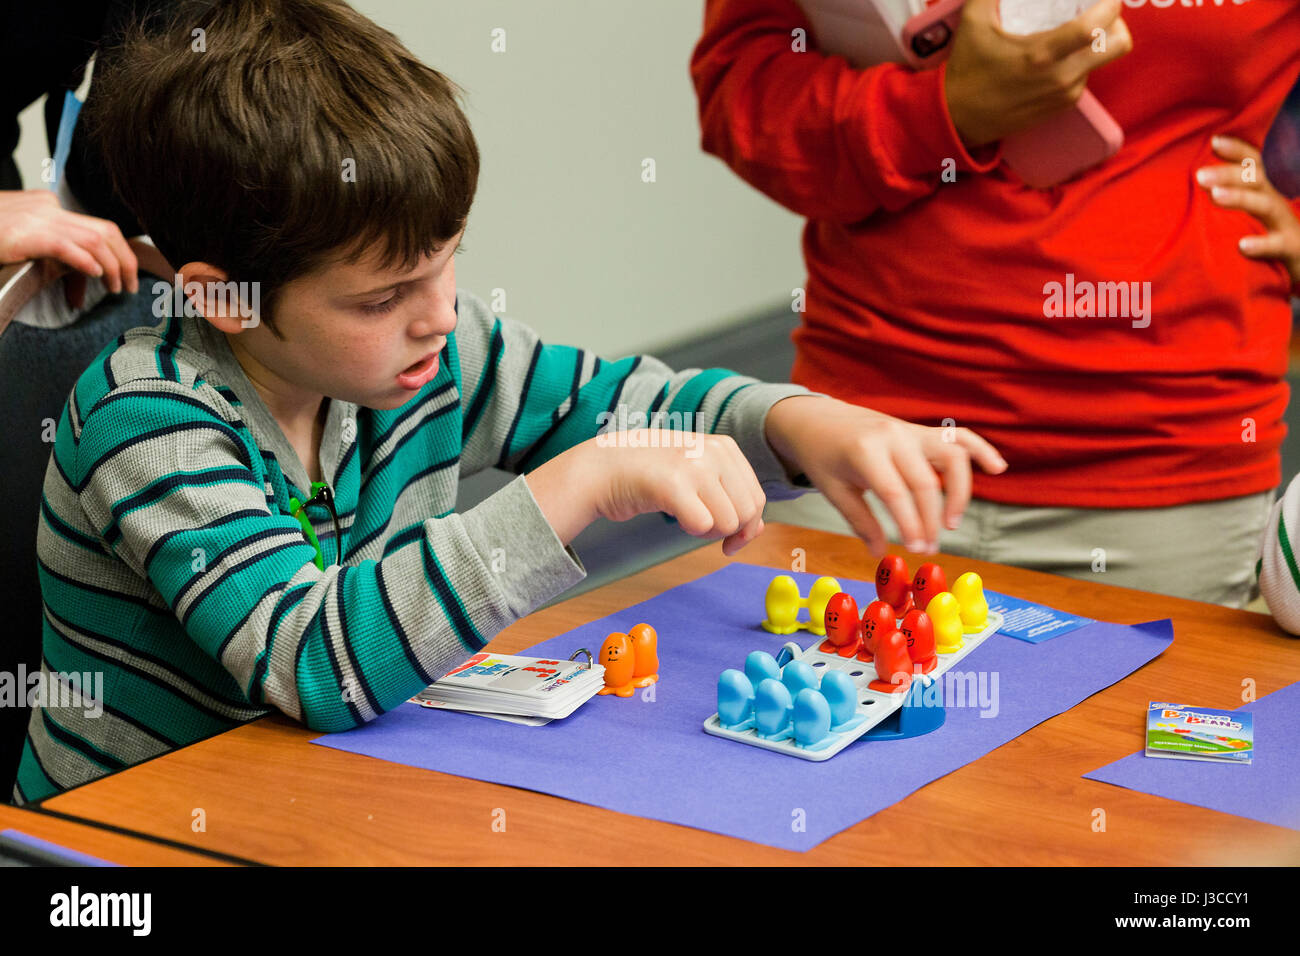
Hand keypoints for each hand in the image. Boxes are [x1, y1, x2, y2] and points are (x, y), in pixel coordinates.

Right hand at [0, 189, 139, 306]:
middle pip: (105, 231)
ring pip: (95, 239)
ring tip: (117, 288)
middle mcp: (49, 207)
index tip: (125, 274)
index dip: (118, 253)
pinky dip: (87, 261)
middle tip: (130, 286)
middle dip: (126, 260)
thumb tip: (87, 274)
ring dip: (113, 266)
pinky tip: (97, 274)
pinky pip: (67, 246)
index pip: (97, 227)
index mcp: (49, 205)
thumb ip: (56, 252)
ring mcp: (39, 219)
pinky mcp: (28, 234)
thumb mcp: (26, 240)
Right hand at [525, 430, 766, 555]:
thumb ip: (729, 495)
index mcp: (724, 446)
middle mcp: (713, 451)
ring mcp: (693, 466)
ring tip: (685, 517)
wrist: (601, 467)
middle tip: (702, 529)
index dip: (746, 526)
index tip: (728, 538)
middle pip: (748, 513)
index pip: (756, 497)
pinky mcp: (672, 485)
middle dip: (729, 531)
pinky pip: (703, 525)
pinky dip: (691, 530)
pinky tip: (675, 518)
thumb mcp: (698, 473)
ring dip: (707, 531)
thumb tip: (756, 529)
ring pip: (729, 522)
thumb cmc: (650, 475)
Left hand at [763, 396, 1006, 555]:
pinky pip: (958, 436)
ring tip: (952, 523)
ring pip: (952, 456)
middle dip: (931, 520)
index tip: (917, 550)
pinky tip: (998, 468)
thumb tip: (882, 554)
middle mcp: (893, 436)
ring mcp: (911, 430)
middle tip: (929, 548)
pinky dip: (980, 450)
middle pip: (925, 482)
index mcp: (865, 451)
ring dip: (960, 492)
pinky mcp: (922, 430)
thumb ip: (861, 523)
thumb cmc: (823, 457)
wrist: (818, 418)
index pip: (896, 493)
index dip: (910, 524)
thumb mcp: (833, 491)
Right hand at [944, 0, 1131, 146]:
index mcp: (1042, 54)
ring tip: (1070, 34)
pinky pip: (1085, 77)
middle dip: (1115, 22)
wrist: (957, 120)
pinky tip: (1057, 57)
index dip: (1110, 2)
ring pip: (1103, 59)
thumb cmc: (966, 70)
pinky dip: (1079, 62)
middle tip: (1096, 12)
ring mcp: (1064, 95)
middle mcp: (1061, 77)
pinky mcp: (1062, 107)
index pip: (1098, 24)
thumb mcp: (973, 21)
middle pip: (1120, 44)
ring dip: (1095, 42)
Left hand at [1196, 136, 1299, 287]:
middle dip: (1228, 174)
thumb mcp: (1249, 216)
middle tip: (1199, 174)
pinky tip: (1242, 246)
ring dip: (1240, 198)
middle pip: (1255, 180)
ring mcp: (1285, 226)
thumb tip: (1192, 191)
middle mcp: (1274, 203)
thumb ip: (1227, 201)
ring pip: (1265, 205)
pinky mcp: (1292, 249)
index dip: (1237, 151)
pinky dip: (1261, 245)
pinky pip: (1278, 245)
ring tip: (1215, 195)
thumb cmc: (1267, 239)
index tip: (1214, 141)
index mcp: (1263, 193)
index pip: (1253, 165)